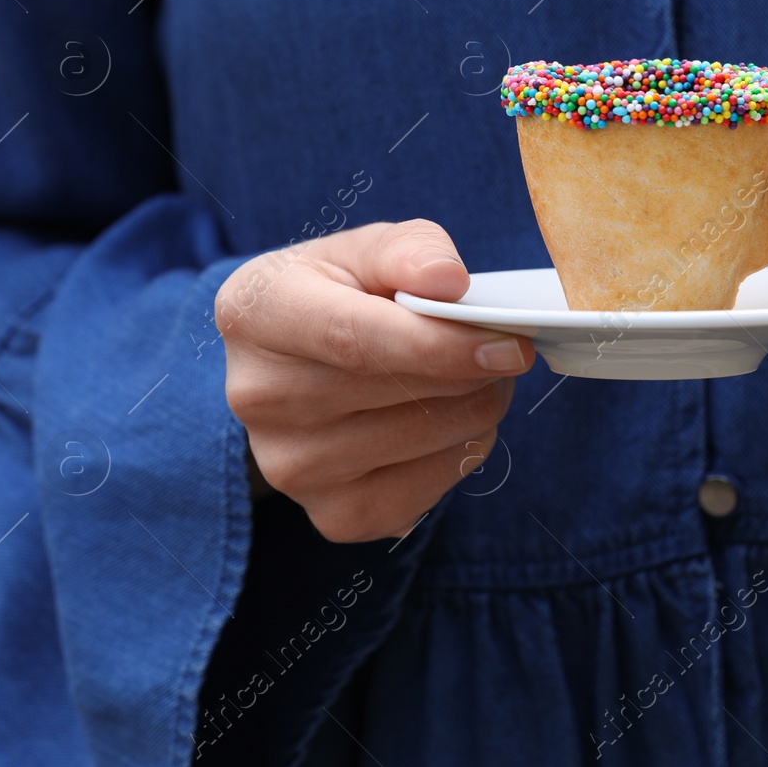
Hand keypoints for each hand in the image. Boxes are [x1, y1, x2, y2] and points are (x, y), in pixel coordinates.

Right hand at [215, 220, 534, 540]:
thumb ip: (408, 250)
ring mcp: (292, 467)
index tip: (510, 345)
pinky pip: (433, 488)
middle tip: (501, 346)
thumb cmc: (340, 295)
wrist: (299, 366)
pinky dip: (463, 449)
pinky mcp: (336, 515)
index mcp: (257, 315)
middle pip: (401, 392)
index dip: (441, 345)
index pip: (356, 339)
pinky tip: (448, 419)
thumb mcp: (365, 251)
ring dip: (478, 406)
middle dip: (474, 370)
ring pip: (428, 438)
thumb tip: (449, 282)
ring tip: (474, 377)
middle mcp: (259, 398)